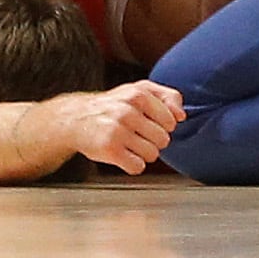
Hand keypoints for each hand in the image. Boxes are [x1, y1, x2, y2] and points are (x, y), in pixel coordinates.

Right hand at [49, 81, 184, 174]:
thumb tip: (182, 116)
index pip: (171, 120)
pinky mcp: (109, 149)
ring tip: (130, 145)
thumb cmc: (113, 105)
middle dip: (154, 141)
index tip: (150, 123)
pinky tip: (123, 155)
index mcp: (138, 94)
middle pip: (164, 140)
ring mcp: (118, 130)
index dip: (163, 126)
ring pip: (152, 154)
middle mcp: (128, 110)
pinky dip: (133, 165)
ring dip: (144, 154)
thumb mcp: (139, 90)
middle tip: (138, 135)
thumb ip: (167, 96)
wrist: (76, 119)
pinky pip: (137, 167)